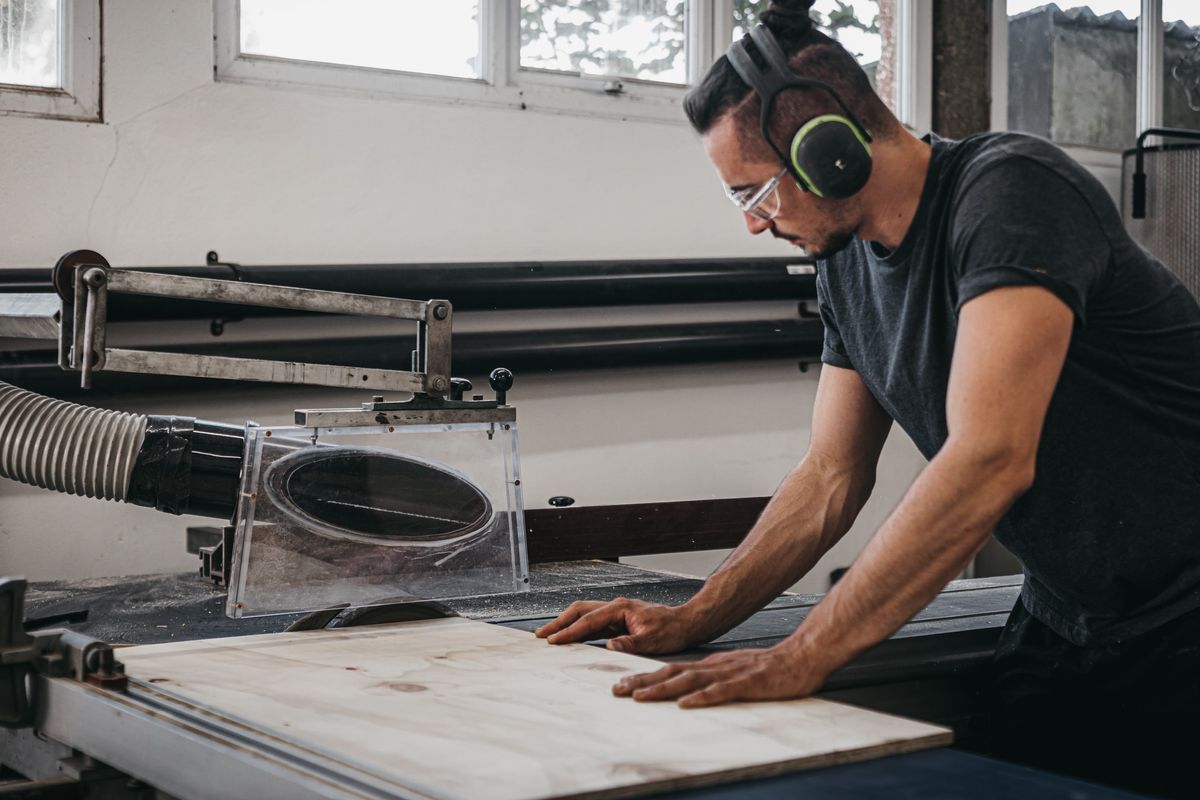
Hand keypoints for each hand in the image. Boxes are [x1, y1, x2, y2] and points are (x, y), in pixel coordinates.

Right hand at [535, 598, 697, 654]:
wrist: (685, 623)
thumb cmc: (671, 630)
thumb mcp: (652, 641)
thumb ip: (629, 644)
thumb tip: (608, 646)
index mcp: (620, 609)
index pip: (588, 621)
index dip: (569, 632)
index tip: (553, 641)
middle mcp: (615, 607)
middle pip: (579, 611)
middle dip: (559, 622)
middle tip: (541, 635)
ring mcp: (616, 613)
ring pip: (584, 614)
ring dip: (566, 624)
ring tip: (550, 636)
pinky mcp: (618, 620)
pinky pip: (592, 622)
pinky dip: (578, 628)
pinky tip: (571, 638)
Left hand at [611, 644, 827, 707]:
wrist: (802, 657)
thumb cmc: (770, 669)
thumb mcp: (735, 672)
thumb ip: (714, 680)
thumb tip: (690, 691)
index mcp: (710, 665)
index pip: (671, 670)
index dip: (645, 677)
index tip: (622, 686)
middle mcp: (714, 666)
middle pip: (672, 673)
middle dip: (642, 682)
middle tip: (617, 690)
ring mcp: (730, 673)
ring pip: (689, 681)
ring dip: (662, 689)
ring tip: (639, 697)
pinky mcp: (747, 682)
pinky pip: (721, 691)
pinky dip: (701, 698)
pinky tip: (686, 704)